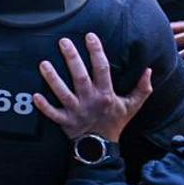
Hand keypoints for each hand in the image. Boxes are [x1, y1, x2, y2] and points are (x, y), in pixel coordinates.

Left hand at [33, 33, 153, 141]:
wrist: (102, 148)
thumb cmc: (114, 122)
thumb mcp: (132, 106)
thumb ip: (142, 89)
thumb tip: (149, 70)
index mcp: (106, 94)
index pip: (102, 69)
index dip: (96, 52)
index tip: (90, 36)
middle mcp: (90, 101)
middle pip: (80, 77)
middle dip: (72, 59)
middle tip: (63, 42)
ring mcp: (76, 111)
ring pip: (63, 93)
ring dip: (52, 79)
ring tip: (43, 63)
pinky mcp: (65, 122)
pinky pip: (53, 114)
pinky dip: (44, 106)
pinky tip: (35, 95)